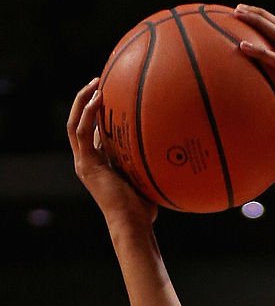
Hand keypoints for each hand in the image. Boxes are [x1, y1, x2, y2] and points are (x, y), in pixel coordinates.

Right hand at [67, 80, 156, 227]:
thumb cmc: (145, 209)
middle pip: (79, 123)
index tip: (112, 94)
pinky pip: (82, 132)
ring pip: (75, 123)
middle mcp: (88, 161)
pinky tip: (99, 98)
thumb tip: (169, 145)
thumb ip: (147, 161)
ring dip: (83, 101)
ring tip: (96, 83)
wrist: (133, 224)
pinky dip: (88, 113)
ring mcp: (84, 163)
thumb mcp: (146, 178)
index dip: (98, 113)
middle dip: (85, 100)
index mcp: (99, 164)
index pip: (93, 132)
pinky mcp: (86, 165)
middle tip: (99, 81)